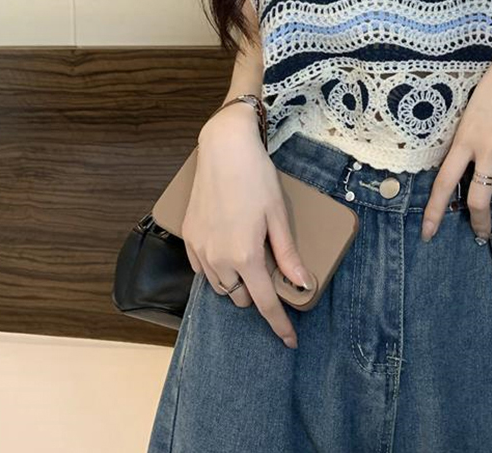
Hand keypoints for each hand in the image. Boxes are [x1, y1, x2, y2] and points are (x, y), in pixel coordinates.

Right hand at [182, 102, 312, 348]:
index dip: (279, 324)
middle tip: (271, 272)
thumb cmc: (257, 178)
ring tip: (250, 260)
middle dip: (256, 293)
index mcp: (245, 256)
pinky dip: (217, 270)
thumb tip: (302, 285)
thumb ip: (288, 255)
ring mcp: (200, 249)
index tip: (289, 340)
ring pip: (220, 286)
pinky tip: (228, 253)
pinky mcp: (189, 237)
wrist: (224, 150)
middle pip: (240, 297)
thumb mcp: (279, 216)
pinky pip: (202, 269)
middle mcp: (218, 258)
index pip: (264, 303)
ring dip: (236, 283)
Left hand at [420, 21, 491, 251]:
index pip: (444, 184)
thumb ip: (464, 143)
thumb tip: (463, 171)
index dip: (435, 212)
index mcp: (465, 141)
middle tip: (480, 237)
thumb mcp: (468, 113)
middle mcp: (488, 151)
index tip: (428, 233)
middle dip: (479, 225)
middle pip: (479, 200)